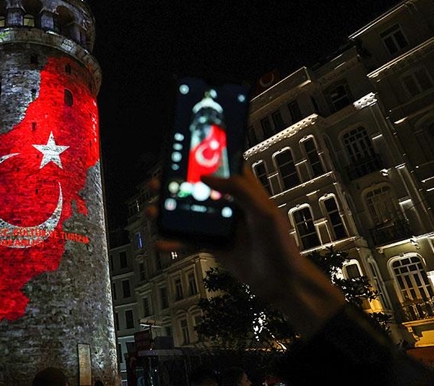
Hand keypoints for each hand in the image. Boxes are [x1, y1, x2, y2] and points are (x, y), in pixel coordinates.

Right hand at [150, 164, 344, 335]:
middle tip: (159, 182)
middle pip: (199, 190)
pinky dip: (174, 242)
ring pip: (189, 214)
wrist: (280, 281)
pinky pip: (189, 240)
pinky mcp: (214, 245)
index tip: (186, 152)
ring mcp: (220, 226)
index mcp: (245, 192)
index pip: (224, 168)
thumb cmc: (280, 244)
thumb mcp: (263, 211)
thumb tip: (207, 177)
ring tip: (153, 210)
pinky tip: (160, 243)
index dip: (207, 159)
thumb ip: (239, 190)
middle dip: (177, 186)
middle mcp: (230, 206)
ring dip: (170, 213)